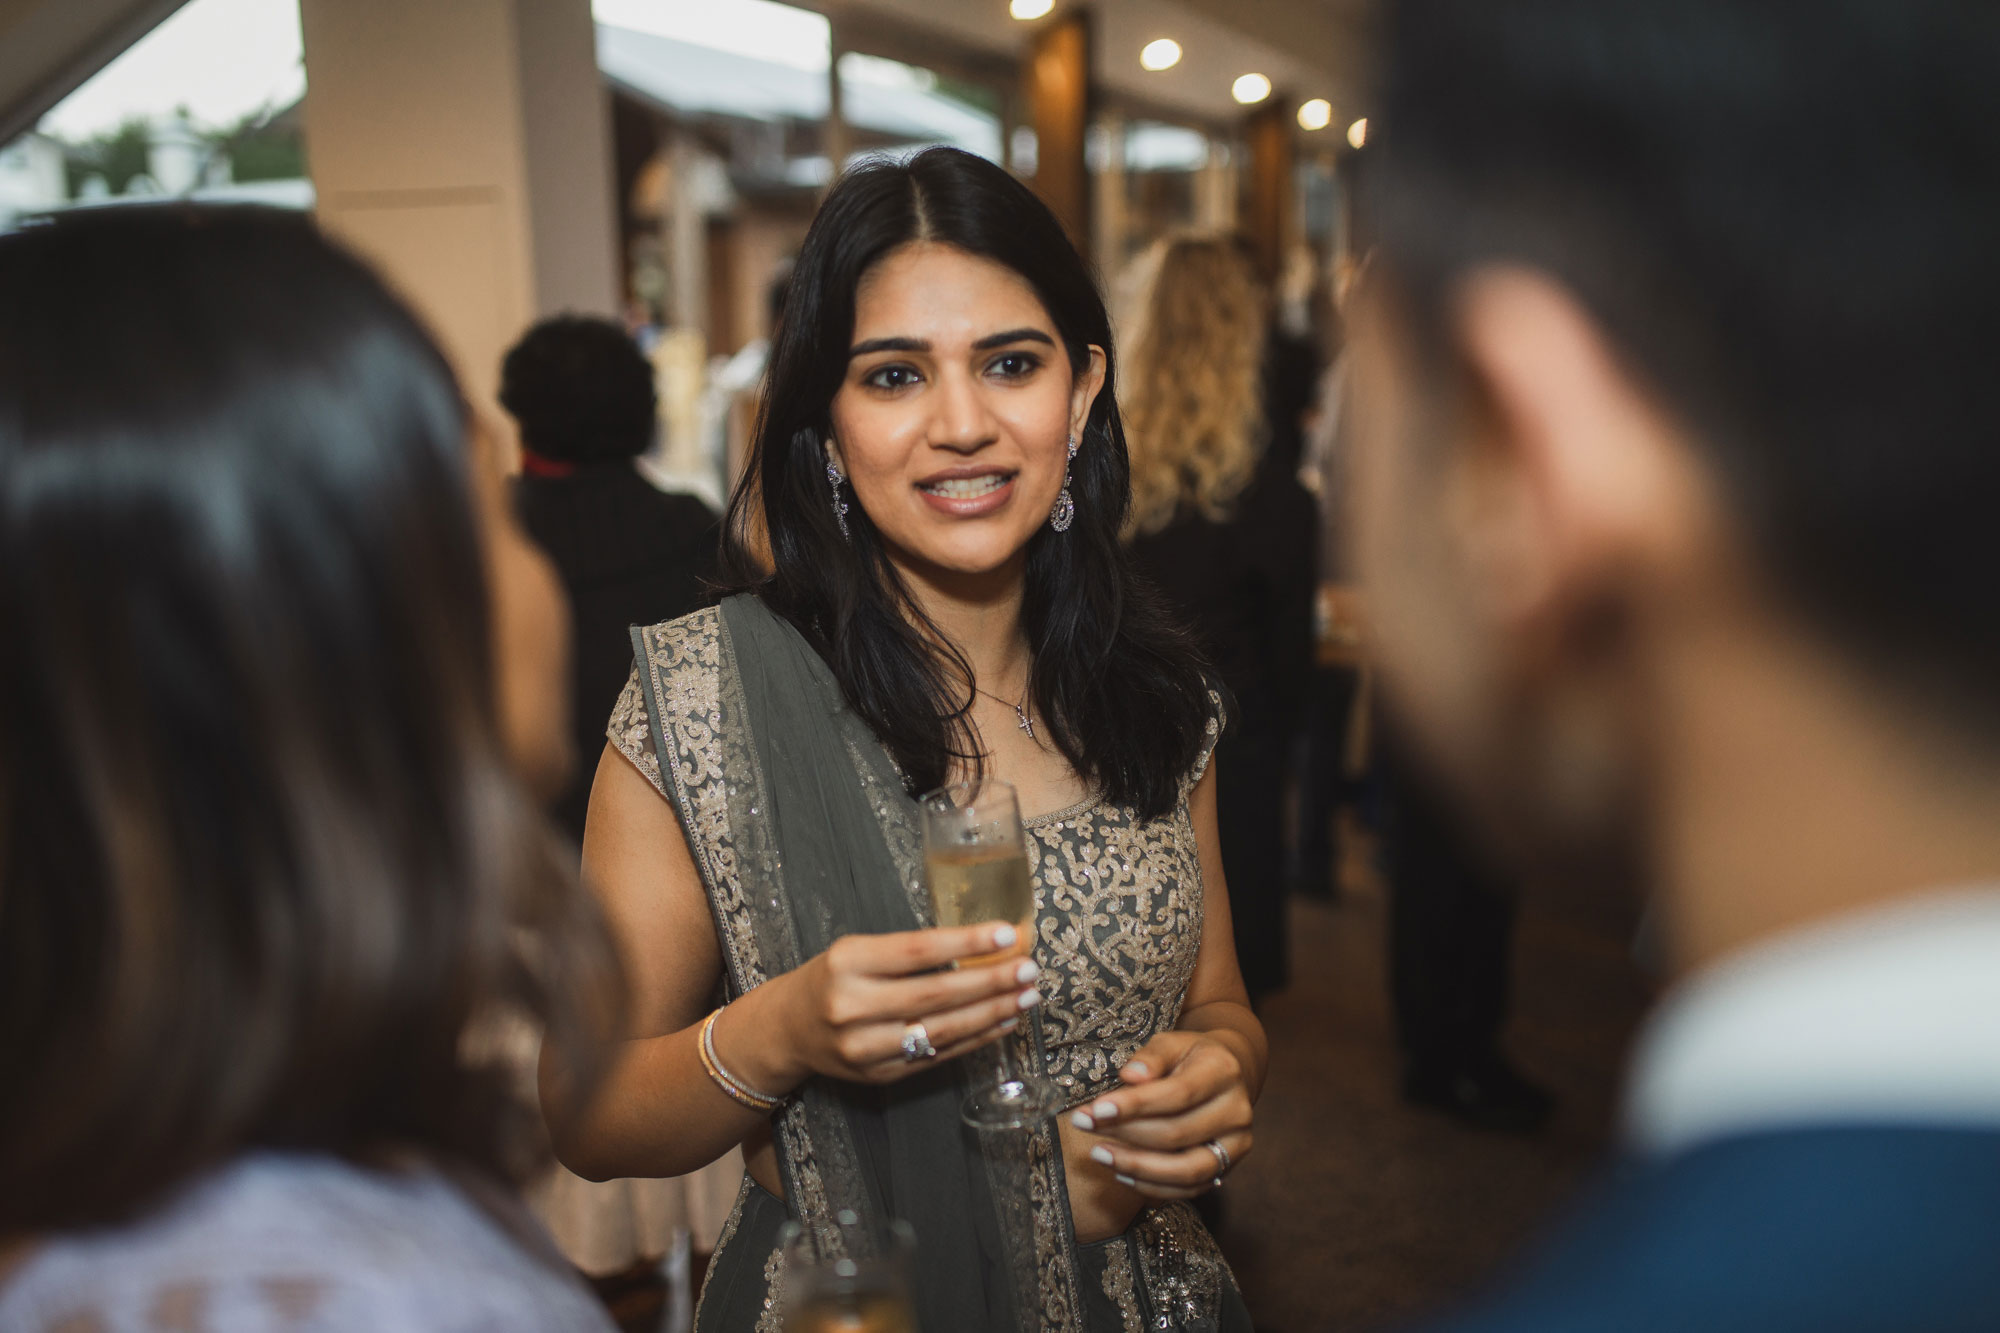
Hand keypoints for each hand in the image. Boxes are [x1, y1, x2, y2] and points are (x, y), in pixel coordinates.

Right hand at [746, 922, 1039, 1088]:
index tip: (1008, 935)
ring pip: (941, 1031)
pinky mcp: (879, 1076)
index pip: (918, 950)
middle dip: (990, 982)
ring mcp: (865, 1048)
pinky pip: (937, 1057)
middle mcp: (853, 1007)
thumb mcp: (858, 951)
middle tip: (1029, 970)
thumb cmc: (832, 978)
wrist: (787, 1030)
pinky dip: (975, 1039)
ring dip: (991, 1014)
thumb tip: (982, 947)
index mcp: (848, 962)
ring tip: (1026, 997)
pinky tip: (1003, 1022)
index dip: (966, 943)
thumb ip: (909, 952)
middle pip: (935, 995)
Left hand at [1066, 1030, 1253, 1198]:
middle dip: (1125, 1133)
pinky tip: (1121, 1173)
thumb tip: (1130, 1076)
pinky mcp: (1226, 1168)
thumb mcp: (1171, 1043)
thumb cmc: (1190, 1057)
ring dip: (1137, 1166)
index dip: (1136, 1105)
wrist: (1227, 1075)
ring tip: (1100, 1154)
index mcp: (1223, 1072)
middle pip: (1177, 1133)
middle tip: (1084, 1126)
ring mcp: (1236, 1144)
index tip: (1096, 1109)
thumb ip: (1151, 1058)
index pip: (1178, 1094)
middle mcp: (1237, 1111)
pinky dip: (1152, 1185)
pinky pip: (1189, 1189)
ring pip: (1187, 1170)